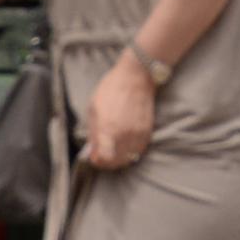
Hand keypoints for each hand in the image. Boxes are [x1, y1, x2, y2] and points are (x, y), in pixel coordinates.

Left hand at [84, 54, 156, 170]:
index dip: (97, 160)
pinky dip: (131, 152)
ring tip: (114, 151)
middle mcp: (124, 134)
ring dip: (119, 159)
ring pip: (128, 158)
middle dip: (106, 162)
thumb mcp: (93, 108)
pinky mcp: (147, 130)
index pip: (103, 158)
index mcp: (108, 128)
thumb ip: (93, 132)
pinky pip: (139, 150)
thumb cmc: (111, 90)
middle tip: (102, 155)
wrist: (136, 76)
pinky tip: (125, 145)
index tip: (94, 156)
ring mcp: (137, 133)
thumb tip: (93, 151)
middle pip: (115, 162)